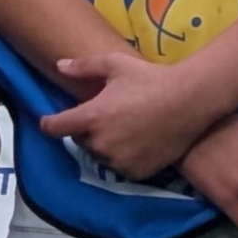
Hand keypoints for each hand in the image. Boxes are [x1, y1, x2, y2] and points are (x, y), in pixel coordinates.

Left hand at [40, 52, 216, 179]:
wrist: (189, 101)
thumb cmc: (150, 79)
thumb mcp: (115, 65)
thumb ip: (84, 67)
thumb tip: (60, 66)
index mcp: (92, 117)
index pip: (55, 127)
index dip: (49, 123)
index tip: (48, 121)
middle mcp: (101, 143)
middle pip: (80, 140)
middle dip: (87, 129)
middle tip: (106, 114)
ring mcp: (119, 161)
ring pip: (100, 154)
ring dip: (104, 144)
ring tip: (124, 127)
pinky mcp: (136, 172)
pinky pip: (120, 166)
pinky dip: (123, 157)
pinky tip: (138, 140)